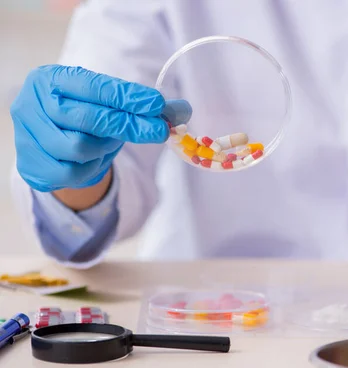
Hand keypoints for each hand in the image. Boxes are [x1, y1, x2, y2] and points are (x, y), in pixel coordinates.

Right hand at [11, 65, 168, 192]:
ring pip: (80, 148)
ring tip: (109, 142)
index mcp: (51, 79)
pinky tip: (94, 159)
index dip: (129, 98)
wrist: (50, 141)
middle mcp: (32, 104)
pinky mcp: (31, 166)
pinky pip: (73, 173)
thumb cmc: (83, 114)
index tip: (158, 105)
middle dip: (129, 125)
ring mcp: (28, 136)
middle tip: (159, 131)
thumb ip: (142, 105)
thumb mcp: (108, 103)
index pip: (95, 87)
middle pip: (89, 119)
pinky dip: (92, 168)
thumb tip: (184, 110)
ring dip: (105, 147)